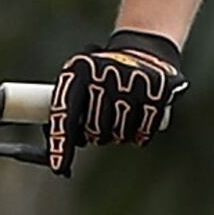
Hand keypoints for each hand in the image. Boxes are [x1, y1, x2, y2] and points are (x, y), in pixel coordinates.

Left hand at [46, 28, 186, 173]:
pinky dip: (140, 134)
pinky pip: (144, 131)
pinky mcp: (158, 90)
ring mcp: (133, 81)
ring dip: (119, 135)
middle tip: (100, 125)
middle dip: (96, 136)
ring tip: (120, 116)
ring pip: (120, 133)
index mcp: (78, 70)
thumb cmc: (101, 75)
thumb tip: (55, 156)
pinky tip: (137, 120)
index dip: (61, 144)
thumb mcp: (79, 82)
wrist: (144, 48)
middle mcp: (104, 73)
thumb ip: (67, 113)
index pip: (65, 114)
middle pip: (95, 130)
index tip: (58, 167)